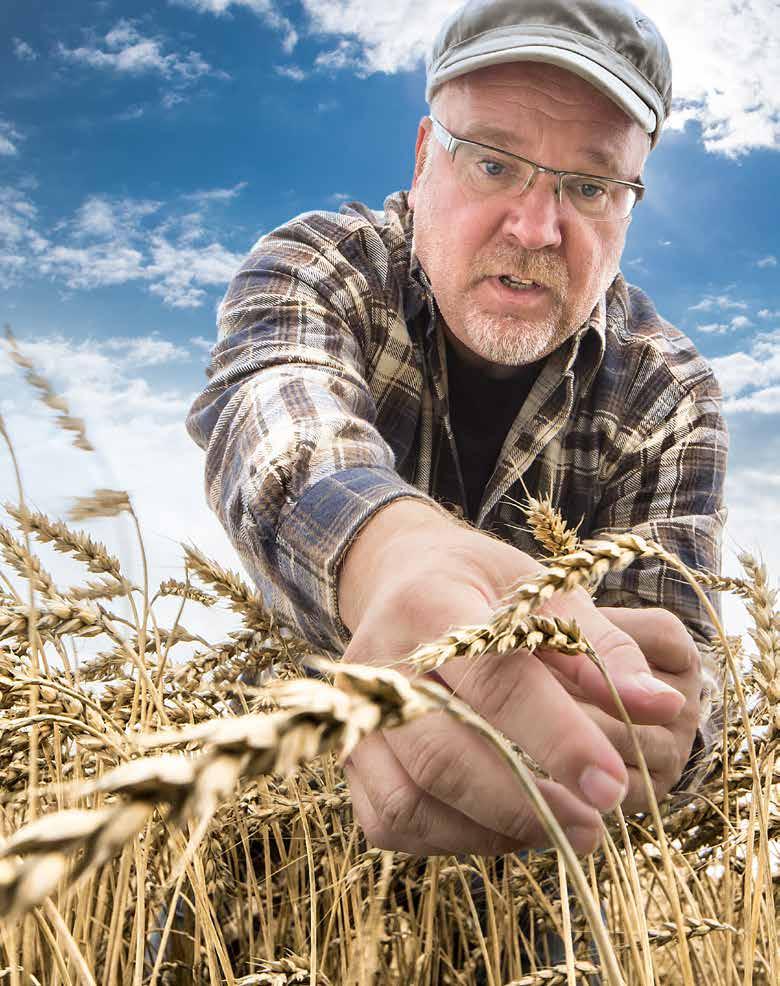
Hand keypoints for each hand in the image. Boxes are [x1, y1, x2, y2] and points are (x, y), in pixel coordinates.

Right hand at [338, 502, 688, 856]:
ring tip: (562, 827)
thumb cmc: (483, 586)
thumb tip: (658, 708)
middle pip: (443, 751)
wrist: (403, 578)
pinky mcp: (351, 757)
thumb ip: (600, 647)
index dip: (556, 736)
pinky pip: (393, 821)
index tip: (611, 784)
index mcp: (429, 604)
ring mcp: (355, 716)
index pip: (493, 678)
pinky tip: (508, 824)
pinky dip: (454, 839)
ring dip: (493, 828)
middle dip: (526, 800)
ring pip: (411, 799)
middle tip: (596, 824)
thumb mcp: (544, 590)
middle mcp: (375, 662)